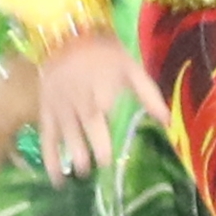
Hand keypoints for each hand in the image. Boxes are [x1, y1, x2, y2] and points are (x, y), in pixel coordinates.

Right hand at [26, 29, 139, 178]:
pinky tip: (56, 178)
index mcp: (100, 87)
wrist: (65, 37)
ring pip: (65, 132)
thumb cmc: (104, 56)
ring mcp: (59, 106)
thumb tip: (169, 123)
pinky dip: (49, 157)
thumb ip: (149, 95)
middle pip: (84, 124)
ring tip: (79, 176)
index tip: (111, 154)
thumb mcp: (131, 69)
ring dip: (71, 154)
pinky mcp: (46, 111)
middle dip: (91, 146)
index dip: (106, 130)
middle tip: (99, 167)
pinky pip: (47, 136)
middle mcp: (78, 98)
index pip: (102, 110)